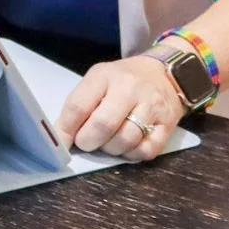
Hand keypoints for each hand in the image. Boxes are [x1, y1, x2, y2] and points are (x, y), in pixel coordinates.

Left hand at [54, 54, 186, 160]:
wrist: (163, 73)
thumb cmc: (123, 79)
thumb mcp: (98, 79)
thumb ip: (81, 103)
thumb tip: (62, 136)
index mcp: (105, 76)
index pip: (79, 105)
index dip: (66, 129)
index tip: (61, 143)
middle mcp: (130, 89)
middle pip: (103, 125)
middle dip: (88, 141)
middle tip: (86, 143)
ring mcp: (151, 106)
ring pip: (125, 140)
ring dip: (110, 149)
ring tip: (107, 142)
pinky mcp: (167, 124)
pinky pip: (146, 151)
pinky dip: (132, 155)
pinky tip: (127, 146)